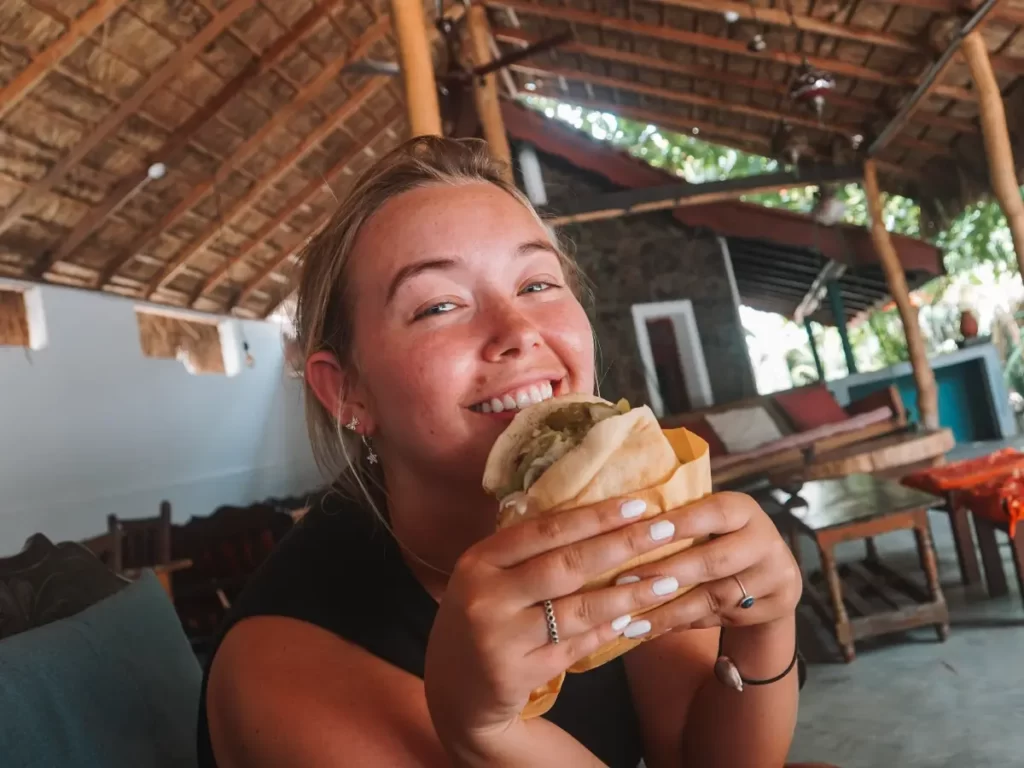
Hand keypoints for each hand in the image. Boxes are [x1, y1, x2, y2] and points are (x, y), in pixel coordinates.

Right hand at [424, 494, 725, 760]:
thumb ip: (529, 551)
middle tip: (666, 531)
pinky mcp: (517, 673)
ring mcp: (500, 638)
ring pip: (577, 610)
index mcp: (479, 561)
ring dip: (627, 594)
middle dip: (622, 546)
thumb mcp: (489, 576)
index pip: (545, 530)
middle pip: (566, 565)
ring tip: (667, 580)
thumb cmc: (483, 617)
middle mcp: (486, 596)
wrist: (454, 690)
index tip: (638, 503)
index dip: (594, 516)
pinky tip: (637, 619)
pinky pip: (574, 647)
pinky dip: (607, 631)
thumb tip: (600, 518)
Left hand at [608, 491, 801, 634]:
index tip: (640, 533)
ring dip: (667, 610)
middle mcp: (765, 541)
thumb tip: (620, 521)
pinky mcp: (773, 608)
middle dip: (665, 573)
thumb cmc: (721, 538)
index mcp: (745, 510)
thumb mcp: (710, 520)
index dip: (680, 524)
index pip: (714, 513)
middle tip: (622, 582)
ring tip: (630, 620)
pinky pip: (717, 618)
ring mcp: (774, 577)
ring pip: (713, 597)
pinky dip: (680, 624)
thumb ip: (679, 519)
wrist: (773, 573)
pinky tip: (650, 629)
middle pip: (714, 561)